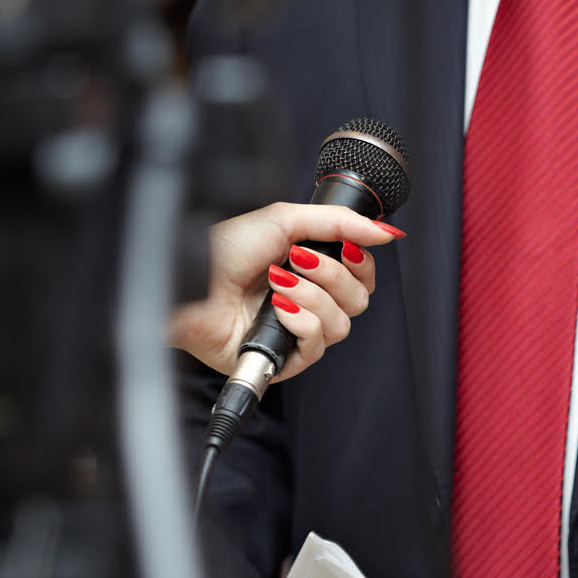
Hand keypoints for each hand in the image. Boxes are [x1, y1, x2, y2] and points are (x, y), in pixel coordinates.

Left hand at [170, 203, 403, 380]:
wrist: (192, 280)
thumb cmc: (225, 248)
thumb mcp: (286, 219)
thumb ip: (341, 223)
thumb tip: (386, 231)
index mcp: (310, 270)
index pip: (362, 277)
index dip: (361, 265)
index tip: (346, 249)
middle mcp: (306, 301)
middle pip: (359, 300)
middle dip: (333, 276)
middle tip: (300, 260)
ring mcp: (294, 331)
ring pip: (341, 325)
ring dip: (313, 298)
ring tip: (279, 283)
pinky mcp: (281, 358)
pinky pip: (316, 348)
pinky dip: (302, 323)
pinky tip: (279, 309)